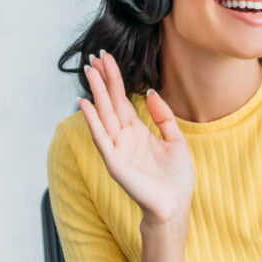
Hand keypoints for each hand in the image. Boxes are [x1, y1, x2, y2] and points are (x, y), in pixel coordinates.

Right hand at [77, 51, 195, 226]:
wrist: (175, 205)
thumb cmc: (176, 178)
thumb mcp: (176, 141)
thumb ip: (164, 117)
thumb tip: (151, 92)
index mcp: (138, 132)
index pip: (122, 100)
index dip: (115, 79)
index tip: (107, 58)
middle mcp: (125, 137)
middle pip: (111, 102)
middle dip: (103, 79)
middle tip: (94, 56)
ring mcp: (118, 148)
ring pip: (104, 115)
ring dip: (96, 93)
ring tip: (89, 71)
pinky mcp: (115, 162)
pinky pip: (101, 137)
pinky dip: (92, 120)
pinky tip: (84, 103)